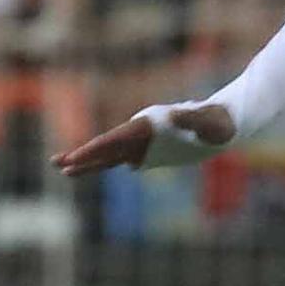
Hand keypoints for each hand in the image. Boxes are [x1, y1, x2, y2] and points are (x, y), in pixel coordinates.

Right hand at [52, 102, 234, 176]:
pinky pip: (126, 159)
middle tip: (56, 164)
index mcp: (148, 125)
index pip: (114, 140)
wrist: (228, 122)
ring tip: (65, 170)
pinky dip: (108, 165)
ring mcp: (146, 142)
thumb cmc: (219, 122)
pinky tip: (95, 170)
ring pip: (112, 155)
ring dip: (90, 162)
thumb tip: (168, 115)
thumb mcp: (208, 121)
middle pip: (106, 147)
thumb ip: (189, 118)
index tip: (73, 159)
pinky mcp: (154, 152)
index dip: (92, 150)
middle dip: (82, 156)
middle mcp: (142, 132)